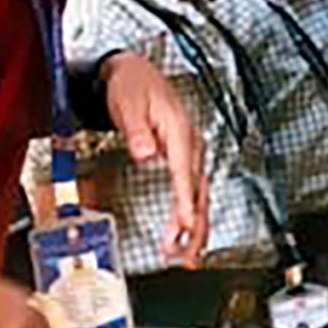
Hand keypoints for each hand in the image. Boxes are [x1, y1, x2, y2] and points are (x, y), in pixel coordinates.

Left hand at [104, 54, 207, 266]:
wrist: (133, 72)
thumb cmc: (131, 85)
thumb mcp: (128, 103)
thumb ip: (137, 130)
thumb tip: (146, 151)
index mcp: (179, 129)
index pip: (186, 171)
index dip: (187, 199)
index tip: (188, 223)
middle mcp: (190, 142)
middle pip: (199, 189)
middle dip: (196, 224)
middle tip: (187, 254)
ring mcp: (189, 151)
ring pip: (199, 194)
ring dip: (195, 226)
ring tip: (187, 255)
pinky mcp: (183, 158)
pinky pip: (192, 190)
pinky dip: (191, 214)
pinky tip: (186, 234)